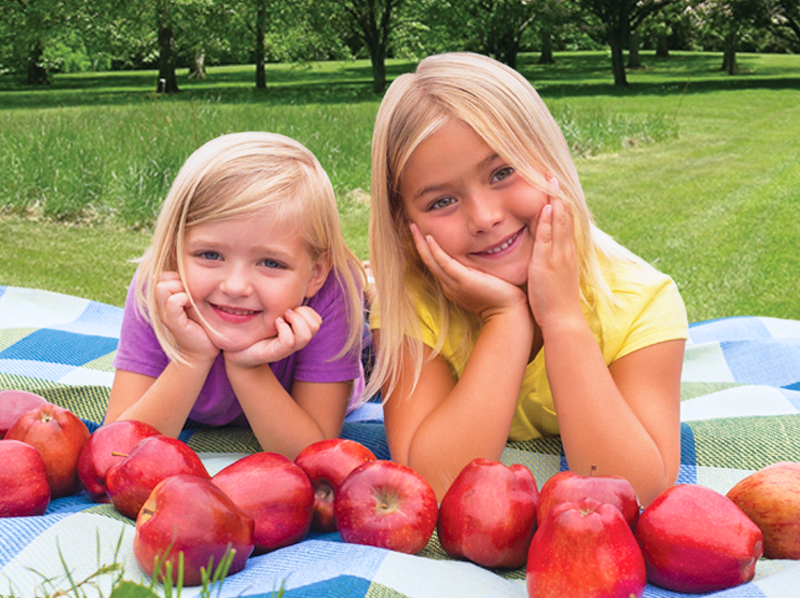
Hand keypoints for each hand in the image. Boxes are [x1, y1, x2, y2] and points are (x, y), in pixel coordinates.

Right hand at [155, 272, 218, 363]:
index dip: (178, 276)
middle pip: (161, 278)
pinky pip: (173, 301)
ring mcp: (165, 314)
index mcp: (166, 299)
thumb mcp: (198, 304)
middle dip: (178, 280)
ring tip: (192, 300)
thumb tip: (200, 270)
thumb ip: (193, 290)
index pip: (164, 274)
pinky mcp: (172, 322)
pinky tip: (192, 307)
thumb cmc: (203, 327)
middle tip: (192, 294)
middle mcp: (161, 305)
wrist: (203, 352)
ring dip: (181, 288)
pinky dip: (183, 299)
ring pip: (163, 286)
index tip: (192, 288)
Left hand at [223, 306, 322, 367]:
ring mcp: (287, 349)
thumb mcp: (272, 315)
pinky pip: (288, 341)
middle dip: (302, 314)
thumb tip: (291, 288)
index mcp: (298, 332)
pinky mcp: (275, 354)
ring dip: (295, 321)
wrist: (239, 353)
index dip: (307, 311)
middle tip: (286, 313)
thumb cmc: (255, 332)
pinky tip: (275, 323)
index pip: (317, 320)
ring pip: (305, 335)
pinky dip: (283, 329)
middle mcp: (296, 341)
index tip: (290, 308)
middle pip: (315, 326)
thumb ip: (283, 307)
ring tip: (280, 318)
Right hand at [410, 223, 528, 321]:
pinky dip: (435, 250)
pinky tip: (428, 238)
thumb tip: (479, 258)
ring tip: (414, 227)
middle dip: (418, 243)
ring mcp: (454, 284)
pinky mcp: (464, 281)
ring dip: (421, 243)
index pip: (435, 265)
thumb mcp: (483, 283)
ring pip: (431, 261)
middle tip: (411, 225)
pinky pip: (445, 263)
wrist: (507, 314)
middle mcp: (449, 286)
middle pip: (428, 261)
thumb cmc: (501, 299)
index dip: (426, 250)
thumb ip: (477, 272)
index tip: (421, 234)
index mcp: (452, 286)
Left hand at [527, 182, 583, 332]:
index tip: (553, 185)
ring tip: (551, 180)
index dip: (559, 203)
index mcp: (565, 253)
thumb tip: (543, 251)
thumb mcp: (553, 276)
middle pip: (564, 216)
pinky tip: (547, 208)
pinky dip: (549, 222)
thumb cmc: (555, 302)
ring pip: (559, 223)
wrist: (563, 321)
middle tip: (552, 173)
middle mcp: (565, 251)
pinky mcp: (548, 264)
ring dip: (555, 201)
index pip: (563, 222)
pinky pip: (549, 239)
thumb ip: (549, 261)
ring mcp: (558, 256)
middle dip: (558, 195)